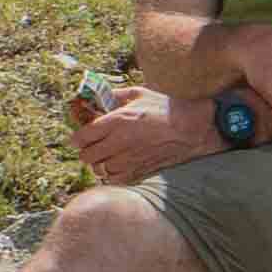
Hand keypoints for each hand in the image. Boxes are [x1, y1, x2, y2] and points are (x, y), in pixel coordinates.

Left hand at [71, 91, 208, 183]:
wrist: (194, 128)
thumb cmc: (168, 108)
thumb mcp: (141, 93)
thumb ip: (116, 95)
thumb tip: (100, 98)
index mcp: (117, 121)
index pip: (82, 136)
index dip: (77, 138)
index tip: (81, 136)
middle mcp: (119, 141)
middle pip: (87, 155)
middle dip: (86, 150)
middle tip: (92, 146)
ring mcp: (130, 158)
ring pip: (99, 169)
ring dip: (99, 163)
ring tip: (105, 157)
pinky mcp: (140, 169)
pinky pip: (115, 178)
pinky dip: (112, 174)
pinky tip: (118, 166)